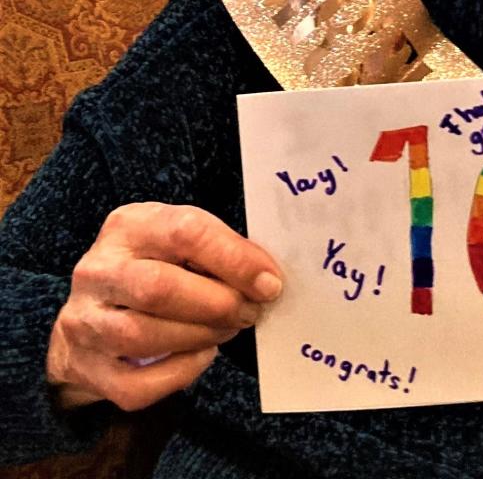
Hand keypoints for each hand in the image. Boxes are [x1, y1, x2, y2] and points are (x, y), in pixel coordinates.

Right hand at [47, 202, 281, 410]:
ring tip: (228, 329)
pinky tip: (201, 355)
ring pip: (145, 336)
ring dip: (202, 336)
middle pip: (159, 288)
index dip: (234, 259)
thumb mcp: (178, 241)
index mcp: (130, 226)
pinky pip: (135, 384)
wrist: (91, 311)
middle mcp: (99, 270)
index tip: (269, 282)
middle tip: (250, 311)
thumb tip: (266, 279)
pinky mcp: (85, 368)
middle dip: (219, 304)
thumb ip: (217, 250)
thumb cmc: (153, 266)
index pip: (184, 233)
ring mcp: (85, 321)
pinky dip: (180, 374)